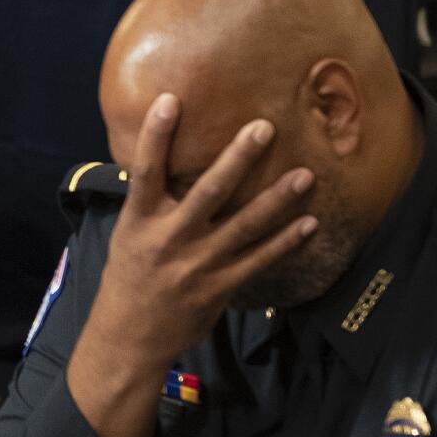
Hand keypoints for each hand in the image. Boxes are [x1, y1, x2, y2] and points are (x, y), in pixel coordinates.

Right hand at [80, 94, 316, 377]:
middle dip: (238, 159)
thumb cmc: (128, 279)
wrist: (129, 336)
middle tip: (264, 127)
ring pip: (244, 226)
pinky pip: (259, 260)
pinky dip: (286, 242)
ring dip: (277, 199)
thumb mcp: (129, 237)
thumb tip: (173, 169)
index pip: (146, 172)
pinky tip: (308, 224)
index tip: (170, 100)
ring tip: (305, 174)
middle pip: (208, 192)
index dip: (157, 137)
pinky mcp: (220, 287)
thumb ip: (152, 207)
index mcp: (140, 222)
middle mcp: (169, 239)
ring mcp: (198, 264)